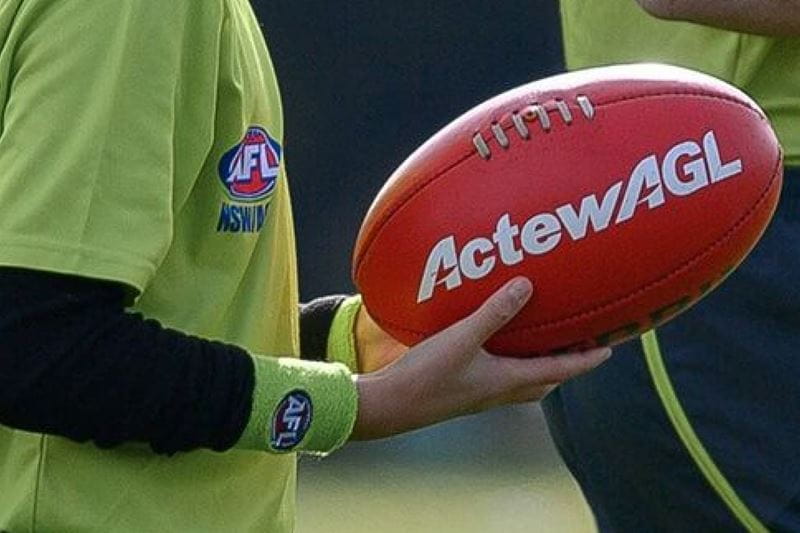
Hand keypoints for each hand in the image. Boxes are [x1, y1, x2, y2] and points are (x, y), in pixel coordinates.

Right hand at [350, 277, 611, 440]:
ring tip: (543, 345)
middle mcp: (499, 392)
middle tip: (579, 346)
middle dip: (566, 366)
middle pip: (545, 381)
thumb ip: (494, 312)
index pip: (559, 370)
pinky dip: (511, 364)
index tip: (609, 351)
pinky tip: (495, 348)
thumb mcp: (462, 338)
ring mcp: (481, 396)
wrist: (391, 406)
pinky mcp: (463, 392)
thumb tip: (526, 286)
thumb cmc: (427, 376)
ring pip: (524, 383)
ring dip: (540, 367)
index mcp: (507, 381)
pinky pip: (500, 379)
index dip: (586, 360)